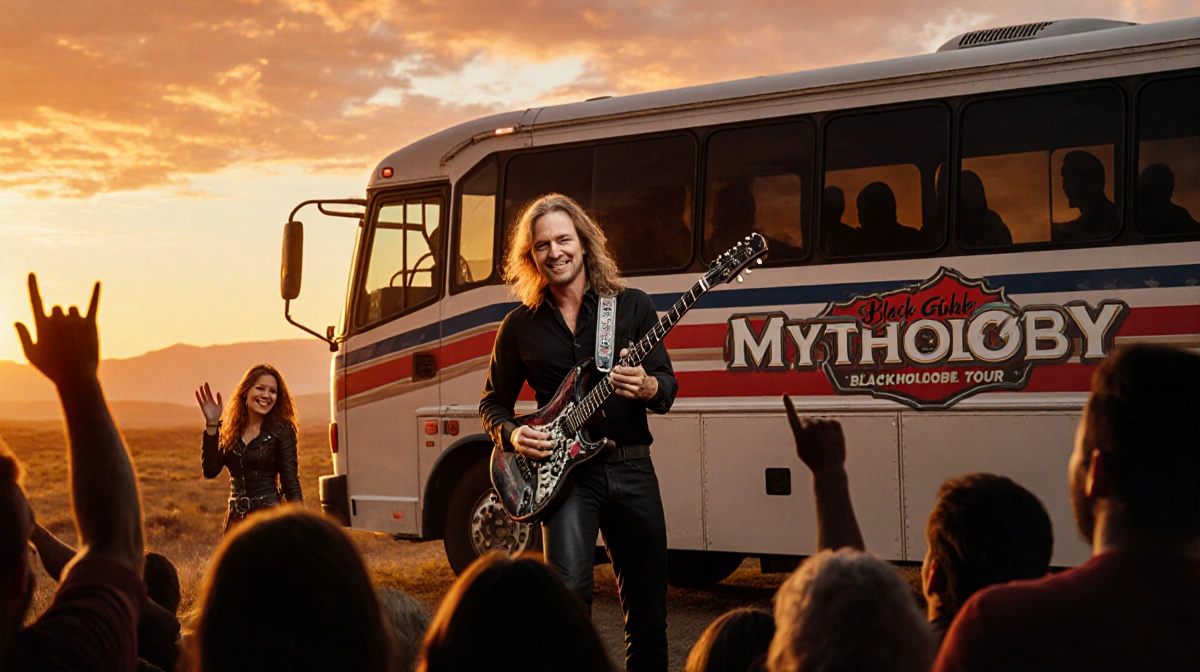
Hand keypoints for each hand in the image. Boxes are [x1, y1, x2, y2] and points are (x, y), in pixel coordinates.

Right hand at [14, 273, 100, 387]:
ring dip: (72, 317)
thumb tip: (16, 320)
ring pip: (72, 309)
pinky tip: (98, 282)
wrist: (76, 377)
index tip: (32, 273)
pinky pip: (93, 304)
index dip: (33, 286)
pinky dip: (95, 292)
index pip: (35, 300)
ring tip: (73, 336)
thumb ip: (23, 336)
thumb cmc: (51, 368)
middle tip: (62, 340)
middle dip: (57, 320)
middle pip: (56, 308)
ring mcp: (75, 320)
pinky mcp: (90, 324)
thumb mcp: (31, 355)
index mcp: (42, 325)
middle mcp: (59, 319)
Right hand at [195, 382, 223, 423]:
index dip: (207, 388)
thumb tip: (218, 392)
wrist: (214, 420)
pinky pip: (200, 400)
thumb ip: (219, 399)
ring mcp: (205, 403)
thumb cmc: (217, 413)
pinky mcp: (202, 406)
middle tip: (203, 383)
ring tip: (200, 386)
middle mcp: (207, 401)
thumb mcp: (220, 405)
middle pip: (205, 393)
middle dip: (204, 388)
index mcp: (212, 400)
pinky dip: (198, 396)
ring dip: (201, 391)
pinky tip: (197, 392)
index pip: (209, 392)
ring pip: (202, 396)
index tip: (206, 383)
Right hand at [510, 425, 552, 458]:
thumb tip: (548, 435)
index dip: (543, 435)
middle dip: (544, 444)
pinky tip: (545, 455)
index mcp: (523, 431)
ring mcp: (521, 448)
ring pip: (534, 452)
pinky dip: (540, 457)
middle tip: (552, 444)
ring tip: (550, 452)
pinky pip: (533, 457)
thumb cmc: (523, 432)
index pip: (535, 434)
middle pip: (535, 443)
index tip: (550, 435)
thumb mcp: (528, 428)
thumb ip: (537, 431)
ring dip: (543, 453)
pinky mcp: (523, 454)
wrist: (513, 437)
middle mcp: (521, 440)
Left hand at [610, 348, 657, 400]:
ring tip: (611, 380)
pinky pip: (625, 393)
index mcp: (640, 373)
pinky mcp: (634, 396)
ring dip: (616, 383)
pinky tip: (615, 387)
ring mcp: (637, 389)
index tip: (615, 368)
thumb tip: (623, 351)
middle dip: (617, 376)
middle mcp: (639, 381)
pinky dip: (619, 390)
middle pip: (626, 379)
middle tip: (611, 374)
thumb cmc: (643, 376)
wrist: (651, 389)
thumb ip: (629, 358)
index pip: (630, 371)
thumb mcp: (638, 366)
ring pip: (624, 386)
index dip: (621, 370)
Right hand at [784, 395, 846, 473]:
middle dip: (810, 428)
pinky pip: (830, 422)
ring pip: (820, 421)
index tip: (785, 395)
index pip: (792, 415)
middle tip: (815, 443)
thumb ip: (800, 434)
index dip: (788, 405)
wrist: (829, 468)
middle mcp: (811, 426)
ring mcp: (824, 423)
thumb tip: (805, 424)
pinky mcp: (835, 423)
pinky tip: (831, 439)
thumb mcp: (801, 449)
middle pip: (808, 420)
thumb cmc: (813, 461)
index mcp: (800, 432)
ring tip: (824, 443)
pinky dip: (831, 429)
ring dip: (822, 429)